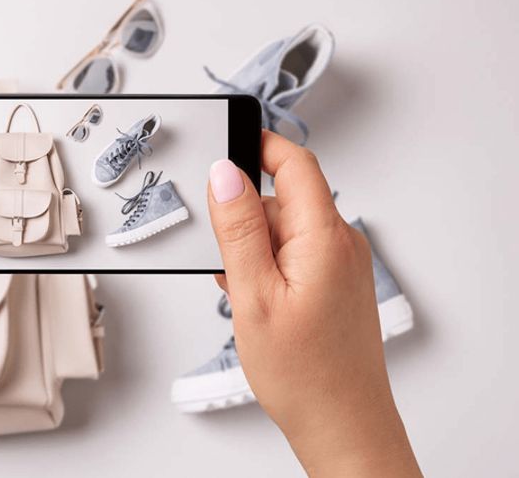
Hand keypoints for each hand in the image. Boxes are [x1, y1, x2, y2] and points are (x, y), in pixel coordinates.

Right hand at [207, 131, 420, 476]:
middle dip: (244, 216)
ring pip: (285, 229)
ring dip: (254, 247)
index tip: (223, 142)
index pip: (295, 162)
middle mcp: (340, 243)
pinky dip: (268, 266)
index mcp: (323, 237)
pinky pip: (294, 253)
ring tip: (243, 293)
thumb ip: (238, 229)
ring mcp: (341, 263)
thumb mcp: (253, 295)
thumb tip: (225, 174)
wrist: (341, 423)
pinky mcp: (336, 282)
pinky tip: (257, 300)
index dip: (257, 144)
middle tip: (224, 259)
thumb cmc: (304, 373)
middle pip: (283, 198)